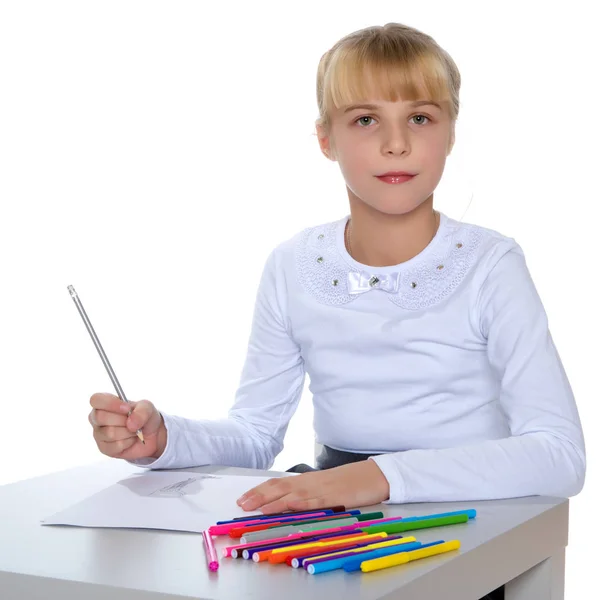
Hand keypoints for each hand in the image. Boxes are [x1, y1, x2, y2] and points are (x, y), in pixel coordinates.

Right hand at [88, 393, 166, 460]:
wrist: (150, 436)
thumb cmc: (143, 417)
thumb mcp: (148, 408)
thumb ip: (142, 411)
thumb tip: (130, 423)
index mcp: (104, 403)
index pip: (96, 400)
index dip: (110, 403)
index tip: (127, 408)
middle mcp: (97, 418)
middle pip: (100, 417)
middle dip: (122, 420)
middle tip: (132, 421)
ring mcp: (99, 434)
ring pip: (110, 433)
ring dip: (128, 432)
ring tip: (133, 430)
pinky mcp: (104, 448)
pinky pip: (116, 445)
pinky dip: (128, 442)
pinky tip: (130, 439)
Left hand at [236, 460, 390, 513]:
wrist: (372, 475)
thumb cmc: (347, 482)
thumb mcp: (323, 486)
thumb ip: (305, 493)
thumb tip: (284, 503)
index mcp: (306, 480)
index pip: (277, 484)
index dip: (259, 491)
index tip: (243, 499)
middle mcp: (309, 483)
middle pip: (279, 488)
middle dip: (258, 497)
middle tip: (241, 505)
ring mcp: (321, 490)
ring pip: (292, 495)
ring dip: (273, 502)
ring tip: (256, 508)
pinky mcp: (334, 498)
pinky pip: (314, 501)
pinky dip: (300, 503)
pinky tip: (289, 506)